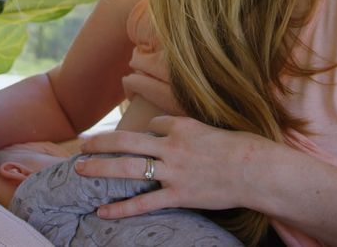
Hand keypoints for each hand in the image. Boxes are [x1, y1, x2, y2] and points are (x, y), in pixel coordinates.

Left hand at [75, 115, 273, 217]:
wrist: (257, 170)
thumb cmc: (245, 149)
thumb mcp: (218, 130)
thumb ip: (197, 132)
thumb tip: (187, 134)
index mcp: (183, 127)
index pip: (154, 125)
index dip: (147, 132)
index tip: (143, 138)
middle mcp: (172, 146)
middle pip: (127, 141)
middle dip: (101, 142)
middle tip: (83, 144)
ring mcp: (173, 171)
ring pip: (128, 167)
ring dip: (100, 168)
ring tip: (79, 169)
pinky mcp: (179, 195)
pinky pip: (144, 203)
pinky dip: (121, 208)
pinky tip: (103, 212)